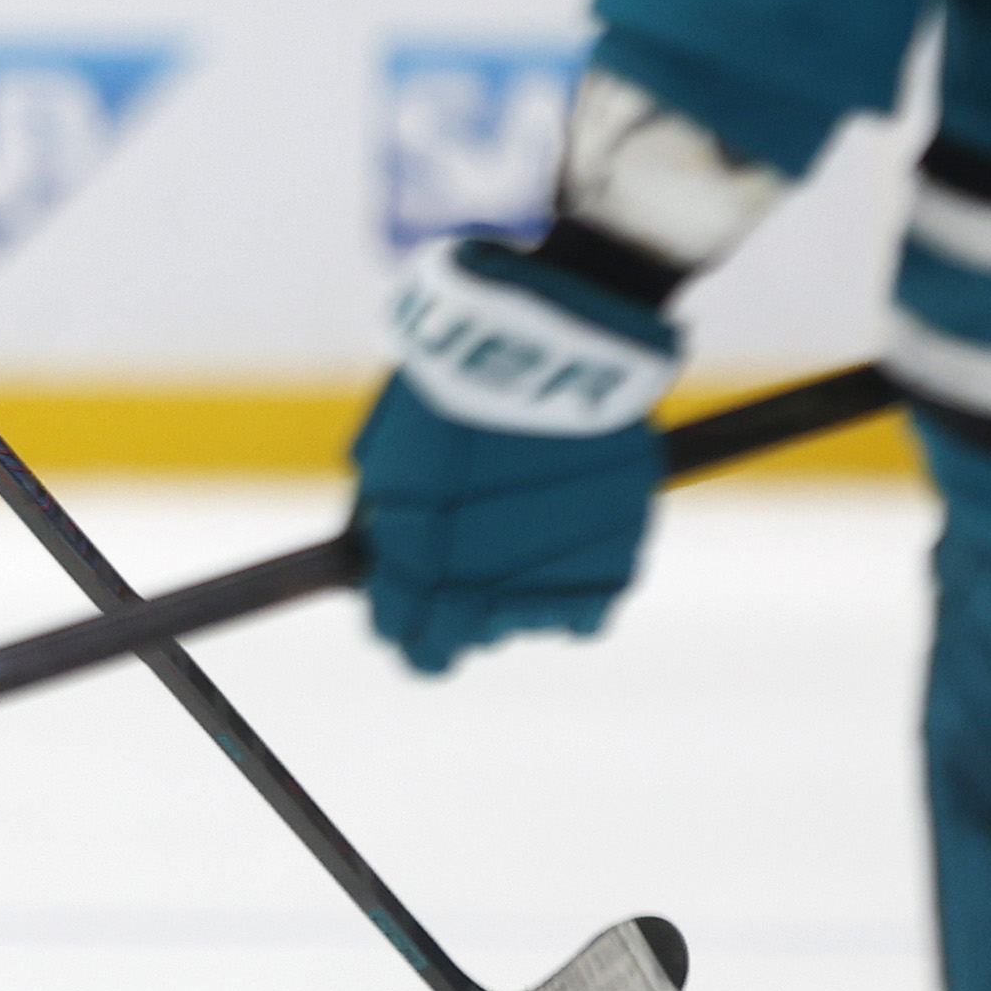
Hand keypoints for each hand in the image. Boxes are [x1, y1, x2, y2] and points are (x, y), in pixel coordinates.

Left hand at [349, 238, 680, 673]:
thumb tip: (377, 558)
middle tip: (464, 574)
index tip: (405, 607)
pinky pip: (581, 620)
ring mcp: (547, 582)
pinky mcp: (613, 570)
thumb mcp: (391, 443)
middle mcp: (475, 585)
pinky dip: (571, 595)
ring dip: (512, 597)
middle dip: (450, 619)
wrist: (557, 346)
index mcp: (410, 557)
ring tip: (523, 532)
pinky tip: (564, 550)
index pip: (395, 633)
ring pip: (517, 627)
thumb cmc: (460, 380)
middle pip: (454, 645)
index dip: (398, 624)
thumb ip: (384, 513)